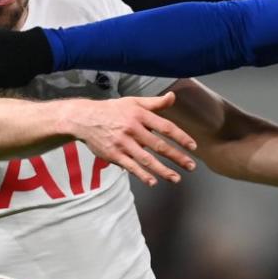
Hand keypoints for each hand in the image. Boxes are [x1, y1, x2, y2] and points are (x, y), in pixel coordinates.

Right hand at [60, 92, 197, 186]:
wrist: (84, 118)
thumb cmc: (112, 110)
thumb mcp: (133, 102)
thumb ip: (155, 103)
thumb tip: (173, 97)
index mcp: (139, 115)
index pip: (165, 127)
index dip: (180, 137)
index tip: (193, 146)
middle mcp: (132, 129)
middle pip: (159, 146)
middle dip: (177, 157)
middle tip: (191, 166)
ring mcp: (123, 143)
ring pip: (146, 159)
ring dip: (163, 170)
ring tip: (176, 178)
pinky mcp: (114, 155)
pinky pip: (131, 167)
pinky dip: (142, 175)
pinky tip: (153, 181)